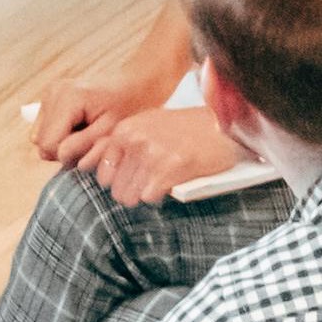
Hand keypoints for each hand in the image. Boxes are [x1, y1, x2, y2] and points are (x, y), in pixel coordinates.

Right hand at [29, 67, 165, 164]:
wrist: (133, 86)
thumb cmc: (127, 109)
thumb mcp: (110, 131)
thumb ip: (82, 144)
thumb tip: (59, 154)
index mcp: (68, 98)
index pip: (48, 144)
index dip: (68, 154)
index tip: (89, 148)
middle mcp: (53, 92)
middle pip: (41, 141)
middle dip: (63, 148)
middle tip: (88, 140)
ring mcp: (49, 92)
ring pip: (38, 136)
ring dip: (60, 141)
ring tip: (84, 132)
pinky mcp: (49, 95)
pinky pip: (42, 128)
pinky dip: (58, 132)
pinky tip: (78, 125)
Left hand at [72, 106, 243, 205]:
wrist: (223, 125)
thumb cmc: (187, 128)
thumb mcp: (148, 125)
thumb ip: (124, 144)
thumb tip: (99, 171)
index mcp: (125, 130)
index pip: (102, 172)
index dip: (117, 182)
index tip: (131, 181)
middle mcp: (134, 140)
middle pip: (116, 189)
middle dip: (131, 192)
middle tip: (150, 184)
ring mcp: (152, 154)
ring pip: (130, 196)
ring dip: (145, 194)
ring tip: (161, 182)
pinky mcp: (170, 168)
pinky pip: (149, 197)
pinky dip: (159, 195)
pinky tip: (171, 183)